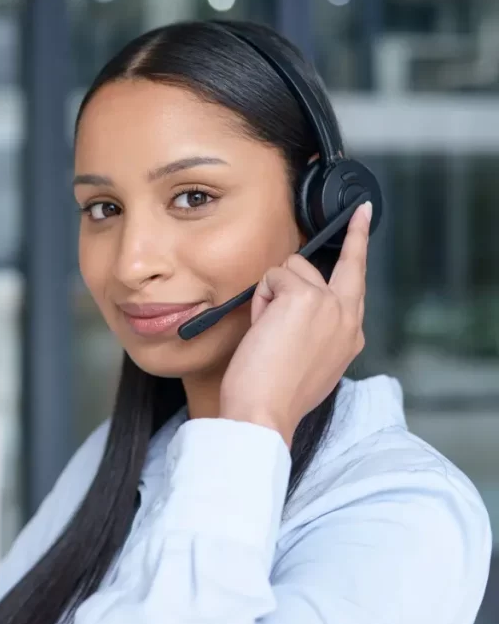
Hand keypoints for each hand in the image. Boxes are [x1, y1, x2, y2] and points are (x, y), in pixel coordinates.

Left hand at [220, 202, 371, 444]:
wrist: (264, 411)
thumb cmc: (274, 395)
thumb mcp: (307, 361)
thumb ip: (312, 331)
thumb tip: (289, 308)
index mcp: (350, 336)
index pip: (356, 286)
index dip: (358, 254)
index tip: (363, 225)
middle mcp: (347, 317)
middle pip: (345, 265)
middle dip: (355, 235)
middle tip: (358, 212)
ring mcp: (329, 305)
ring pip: (292, 269)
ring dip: (272, 293)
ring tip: (267, 332)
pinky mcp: (305, 297)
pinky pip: (272, 278)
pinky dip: (260, 299)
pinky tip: (262, 328)